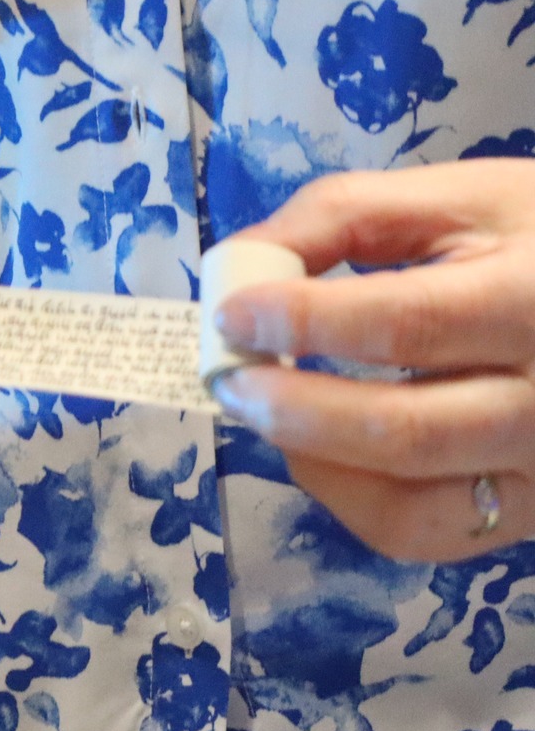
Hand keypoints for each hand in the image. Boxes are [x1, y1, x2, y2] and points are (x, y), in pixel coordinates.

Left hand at [211, 160, 534, 560]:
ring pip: (408, 508)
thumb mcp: (463, 197)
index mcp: (533, 301)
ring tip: (262, 408)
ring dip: (310, 459)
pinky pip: (420, 534)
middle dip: (291, 408)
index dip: (304, 321)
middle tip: (227, 379)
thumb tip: (239, 263)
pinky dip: (346, 497)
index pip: (408, 323)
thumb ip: (346, 215)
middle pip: (403, 432)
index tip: (230, 313)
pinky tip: (316, 445)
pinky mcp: (526, 513)